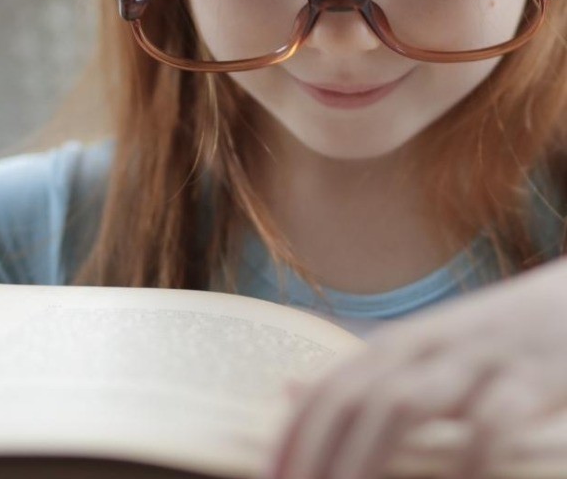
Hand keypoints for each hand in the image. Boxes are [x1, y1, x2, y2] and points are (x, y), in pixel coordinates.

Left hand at [264, 258, 566, 478]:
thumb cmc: (497, 338)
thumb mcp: (425, 348)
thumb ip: (365, 374)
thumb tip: (286, 392)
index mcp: (397, 345)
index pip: (327, 390)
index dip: (294, 435)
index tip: (272, 476)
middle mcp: (426, 347)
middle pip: (352, 399)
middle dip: (318, 453)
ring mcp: (476, 359)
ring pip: (402, 405)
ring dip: (367, 458)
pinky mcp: (531, 378)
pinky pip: (490, 424)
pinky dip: (464, 462)